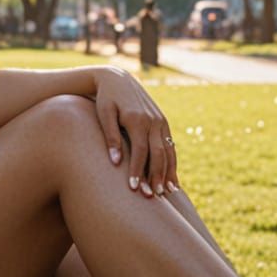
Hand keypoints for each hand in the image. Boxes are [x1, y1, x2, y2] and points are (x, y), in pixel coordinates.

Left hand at [92, 67, 177, 197]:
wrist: (118, 79)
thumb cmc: (105, 98)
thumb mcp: (104, 114)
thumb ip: (110, 137)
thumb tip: (114, 163)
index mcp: (137, 119)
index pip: (140, 150)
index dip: (138, 170)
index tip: (134, 188)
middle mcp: (153, 120)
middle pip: (158, 154)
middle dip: (155, 176)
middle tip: (152, 196)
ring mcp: (161, 120)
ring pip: (168, 151)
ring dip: (167, 173)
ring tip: (165, 193)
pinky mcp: (163, 122)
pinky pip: (170, 145)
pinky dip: (172, 163)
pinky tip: (172, 179)